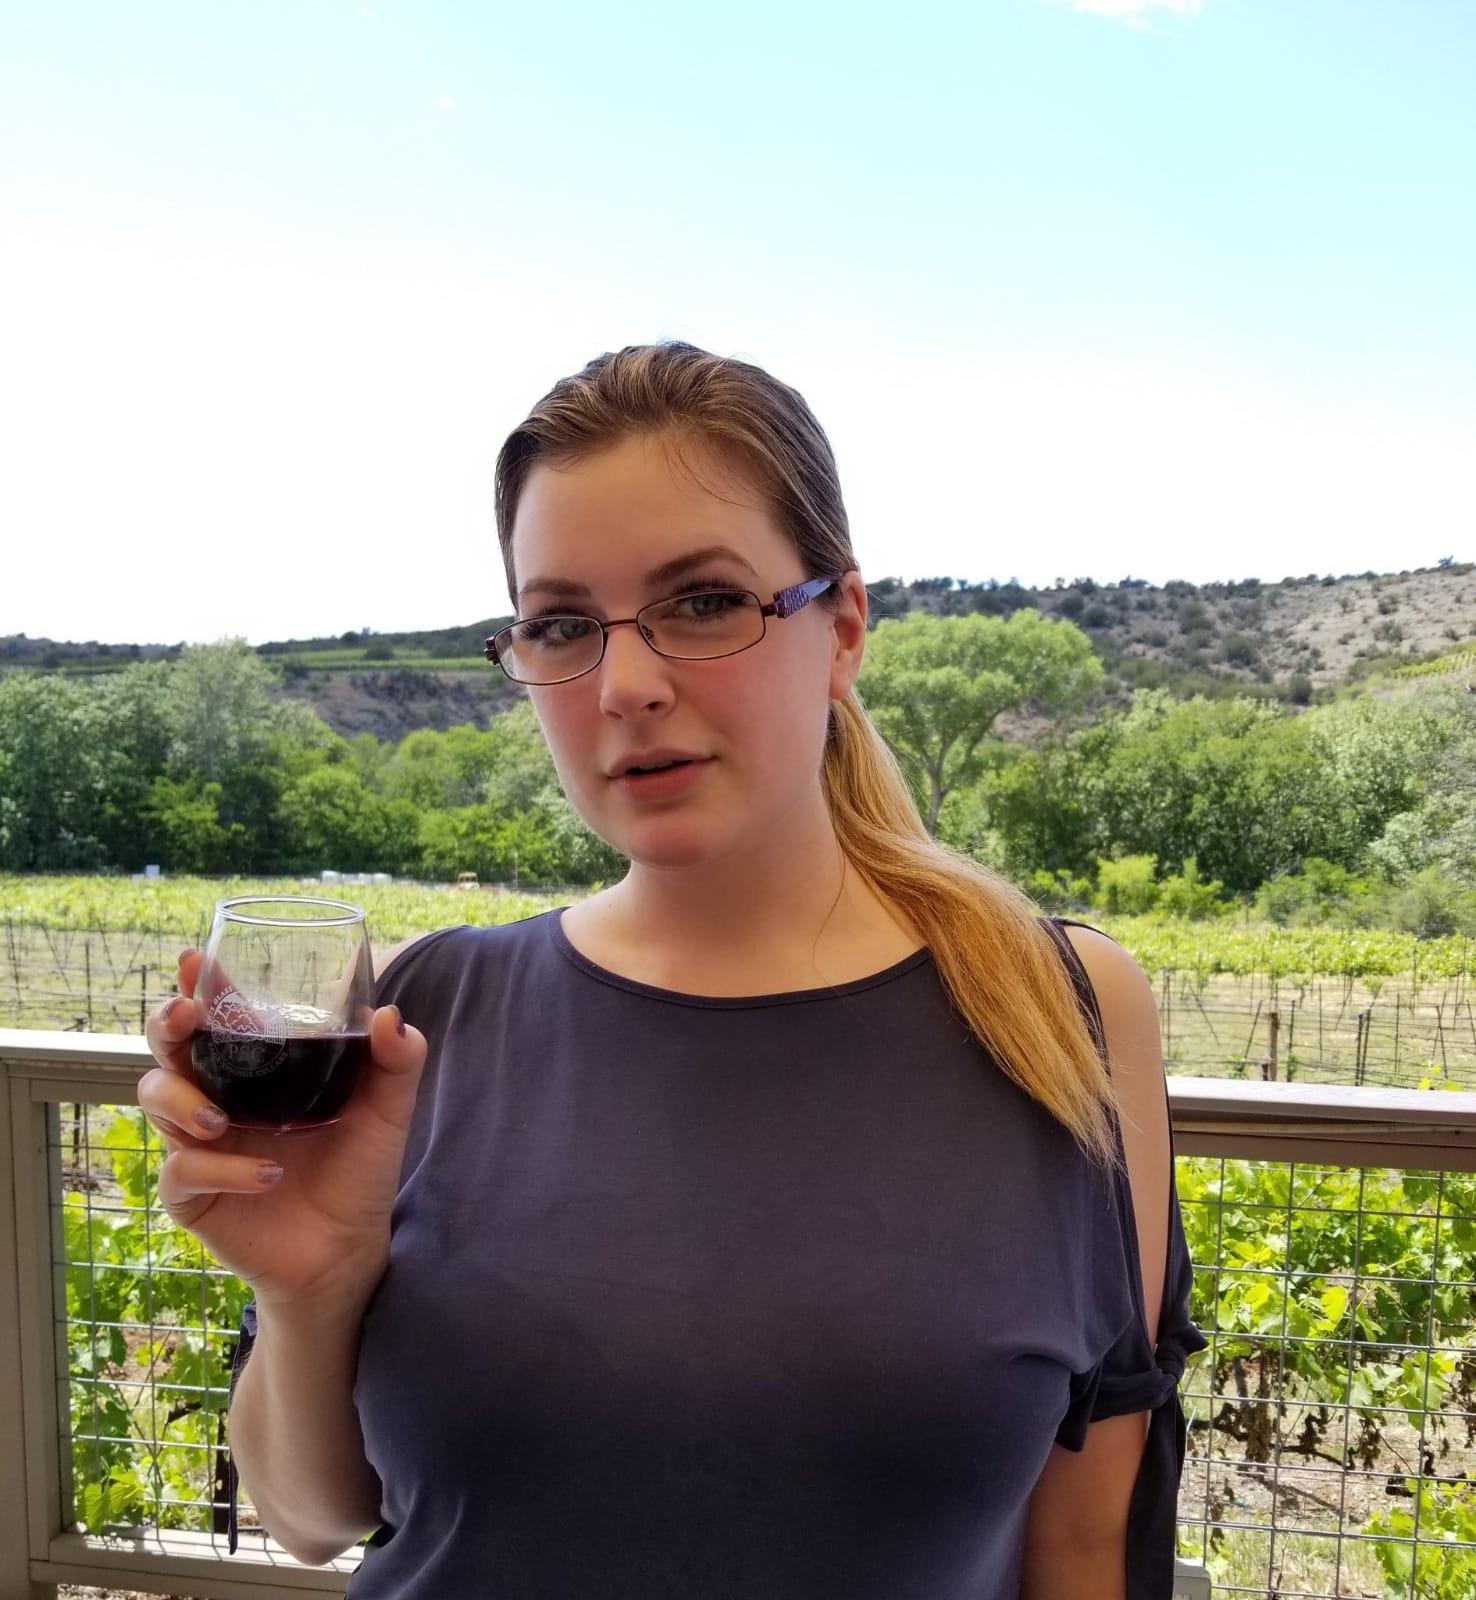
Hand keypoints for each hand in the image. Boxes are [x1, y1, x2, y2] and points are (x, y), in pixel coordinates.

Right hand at [137, 950, 427, 1316]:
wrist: (347, 1250)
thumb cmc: (358, 1172)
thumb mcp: (387, 1112)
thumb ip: (397, 1061)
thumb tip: (388, 1014)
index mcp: (258, 1071)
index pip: (220, 1016)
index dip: (199, 984)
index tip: (194, 959)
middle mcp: (220, 1098)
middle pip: (169, 1048)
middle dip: (166, 1025)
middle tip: (184, 1016)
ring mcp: (200, 1144)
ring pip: (156, 1100)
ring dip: (182, 1101)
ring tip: (222, 1120)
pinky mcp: (193, 1194)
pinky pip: (184, 1169)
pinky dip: (224, 1169)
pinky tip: (267, 1175)